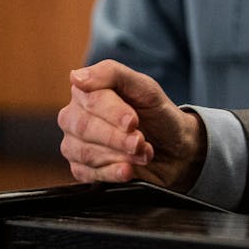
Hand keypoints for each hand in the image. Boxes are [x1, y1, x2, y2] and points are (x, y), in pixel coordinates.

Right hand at [57, 59, 204, 190]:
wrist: (173, 149)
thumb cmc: (157, 114)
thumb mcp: (146, 88)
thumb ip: (113, 74)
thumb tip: (76, 77)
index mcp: (88, 92)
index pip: (91, 100)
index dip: (113, 112)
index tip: (133, 122)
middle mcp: (76, 117)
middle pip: (84, 127)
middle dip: (116, 137)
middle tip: (140, 141)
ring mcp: (74, 144)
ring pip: (84, 151)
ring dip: (118, 155)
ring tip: (143, 153)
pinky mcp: (81, 169)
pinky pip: (86, 173)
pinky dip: (111, 173)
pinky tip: (128, 170)